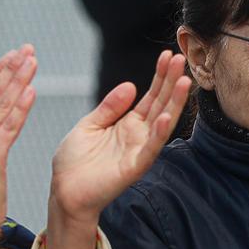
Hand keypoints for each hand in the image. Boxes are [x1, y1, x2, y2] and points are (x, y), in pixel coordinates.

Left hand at [42, 51, 191, 248]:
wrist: (64, 192)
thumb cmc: (74, 162)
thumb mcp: (89, 124)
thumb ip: (110, 107)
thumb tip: (131, 85)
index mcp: (128, 124)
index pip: (150, 96)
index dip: (159, 76)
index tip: (167, 56)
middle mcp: (139, 136)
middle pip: (160, 104)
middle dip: (171, 82)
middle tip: (181, 59)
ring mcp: (139, 151)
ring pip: (162, 123)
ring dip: (174, 103)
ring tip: (184, 81)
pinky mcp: (133, 168)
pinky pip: (150, 149)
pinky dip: (159, 134)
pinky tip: (166, 117)